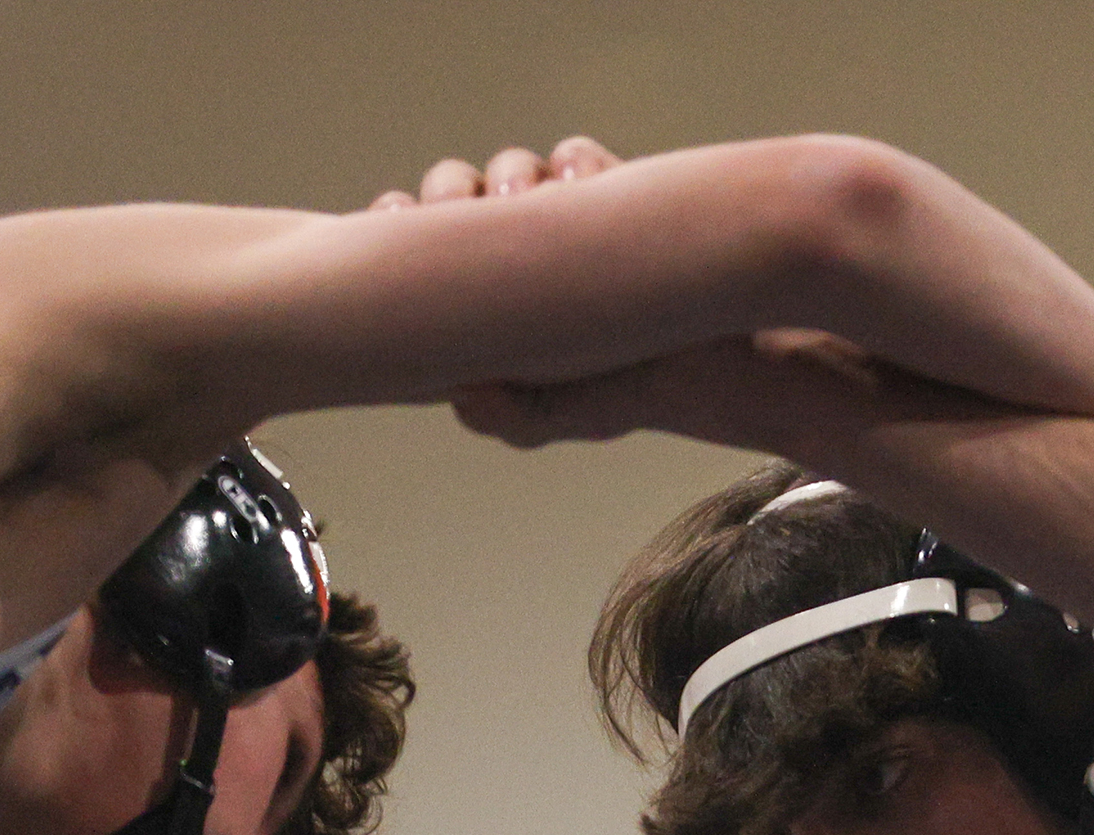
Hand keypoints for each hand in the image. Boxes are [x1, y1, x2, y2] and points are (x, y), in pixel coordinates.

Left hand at [370, 139, 633, 443]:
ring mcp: (558, 210)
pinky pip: (576, 156)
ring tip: (527, 204)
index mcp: (475, 289)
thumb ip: (505, 417)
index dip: (396, 225)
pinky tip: (582, 189)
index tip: (394, 223)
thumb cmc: (613, 395)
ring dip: (509, 176)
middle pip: (453, 189)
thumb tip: (465, 397)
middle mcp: (509, 241)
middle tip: (461, 214)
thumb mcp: (550, 419)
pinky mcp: (608, 186)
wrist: (699, 371)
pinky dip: (574, 164)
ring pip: (510, 167)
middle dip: (448, 193)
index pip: (413, 238)